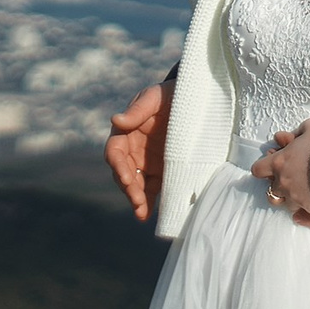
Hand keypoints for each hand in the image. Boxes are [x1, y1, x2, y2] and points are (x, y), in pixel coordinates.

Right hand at [104, 76, 168, 219]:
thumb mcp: (155, 97)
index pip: (115, 151)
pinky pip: (152, 189)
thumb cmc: (170, 95)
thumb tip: (115, 120)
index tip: (126, 177)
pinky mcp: (161, 171)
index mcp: (126, 131)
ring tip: (142, 213)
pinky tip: (150, 214)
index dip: (118, 165)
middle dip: (128, 188)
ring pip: (135, 184)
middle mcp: (133, 149)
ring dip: (136, 199)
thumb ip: (138, 109)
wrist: (194, 99)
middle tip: (137, 201)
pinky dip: (150, 201)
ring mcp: (146, 162)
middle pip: (123, 172)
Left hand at [250, 116, 309, 215]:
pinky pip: (304, 209)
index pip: (257, 170)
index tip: (272, 165)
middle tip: (290, 177)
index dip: (263, 167)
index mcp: (279, 163)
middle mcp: (283, 182)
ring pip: (285, 203)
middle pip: (270, 191)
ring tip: (302, 189)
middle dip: (278, 184)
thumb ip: (296, 132)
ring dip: (291, 196)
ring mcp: (296, 197)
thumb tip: (283, 137)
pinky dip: (307, 203)